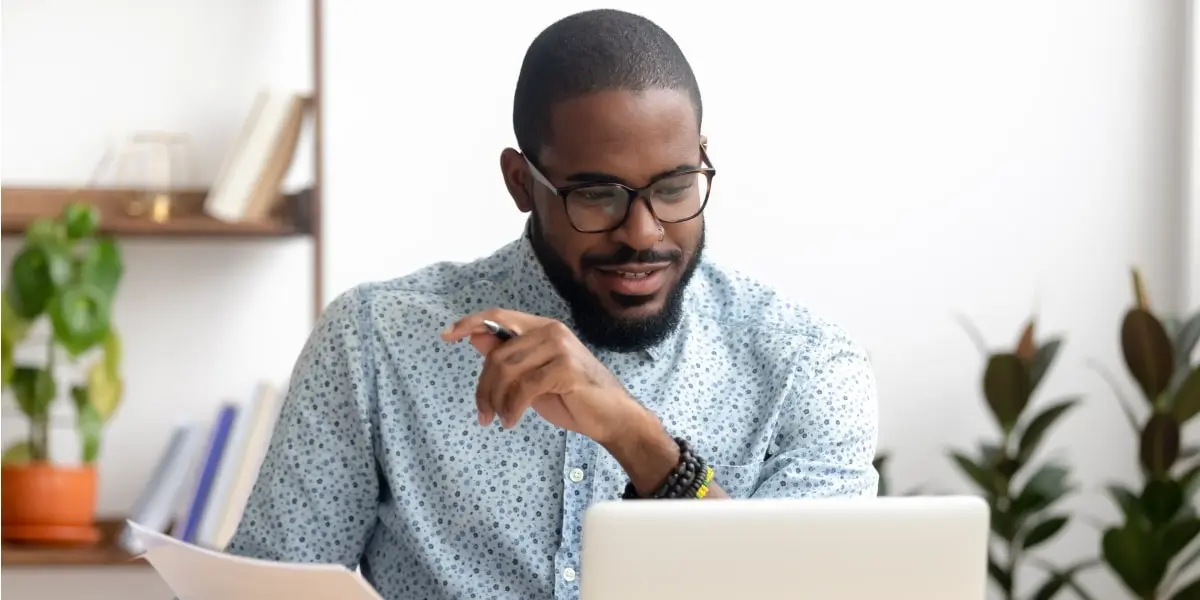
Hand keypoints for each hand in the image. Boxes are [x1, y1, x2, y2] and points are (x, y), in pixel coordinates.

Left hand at [440, 308, 638, 443]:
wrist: (612, 418)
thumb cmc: (573, 398)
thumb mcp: (531, 376)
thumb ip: (507, 356)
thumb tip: (474, 336)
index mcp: (543, 327)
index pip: (498, 317)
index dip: (470, 322)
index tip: (446, 335)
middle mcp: (551, 331)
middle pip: (497, 354)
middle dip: (484, 388)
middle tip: (483, 414)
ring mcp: (560, 348)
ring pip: (506, 370)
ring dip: (496, 401)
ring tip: (500, 420)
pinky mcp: (566, 369)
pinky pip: (523, 388)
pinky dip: (512, 408)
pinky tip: (512, 421)